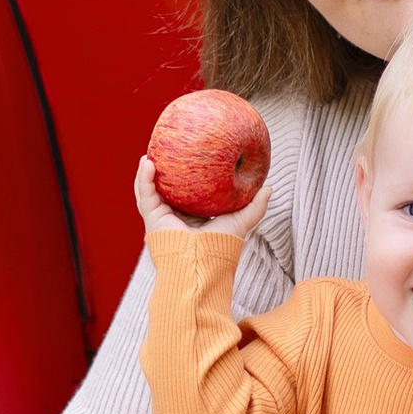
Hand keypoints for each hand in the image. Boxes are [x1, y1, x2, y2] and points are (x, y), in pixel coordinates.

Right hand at [134, 153, 269, 241]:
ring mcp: (162, 216)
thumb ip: (255, 206)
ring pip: (150, 189)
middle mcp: (175, 216)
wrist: (203, 263)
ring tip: (150, 152)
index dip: (186, 177)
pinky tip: (147, 162)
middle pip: (165, 189)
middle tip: (166, 151)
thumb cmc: (221, 246)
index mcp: (193, 217)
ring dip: (147, 171)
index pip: (187, 193)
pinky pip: (145, 193)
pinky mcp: (152, 217)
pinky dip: (143, 178)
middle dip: (162, 171)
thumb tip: (269, 188)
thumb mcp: (240, 221)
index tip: (190, 156)